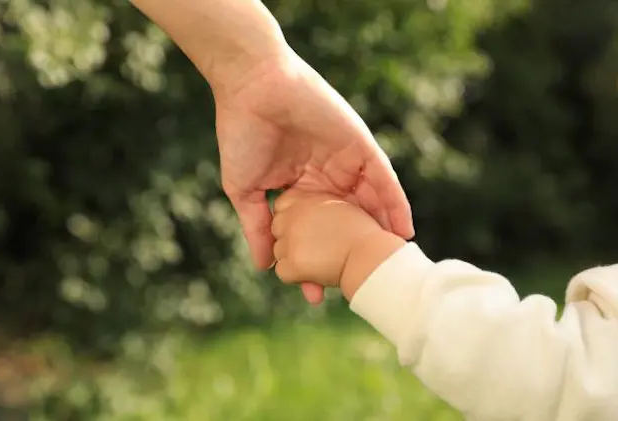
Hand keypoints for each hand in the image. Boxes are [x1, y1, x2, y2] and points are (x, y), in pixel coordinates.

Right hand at [214, 49, 413, 303]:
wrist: (253, 89)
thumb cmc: (242, 136)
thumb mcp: (246, 191)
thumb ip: (257, 227)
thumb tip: (264, 266)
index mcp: (299, 188)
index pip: (316, 231)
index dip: (316, 261)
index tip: (317, 294)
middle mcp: (326, 177)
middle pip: (346, 221)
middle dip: (354, 251)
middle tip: (365, 282)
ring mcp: (345, 162)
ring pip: (370, 203)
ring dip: (382, 231)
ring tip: (391, 263)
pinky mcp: (360, 147)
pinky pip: (384, 180)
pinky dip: (395, 204)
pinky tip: (403, 229)